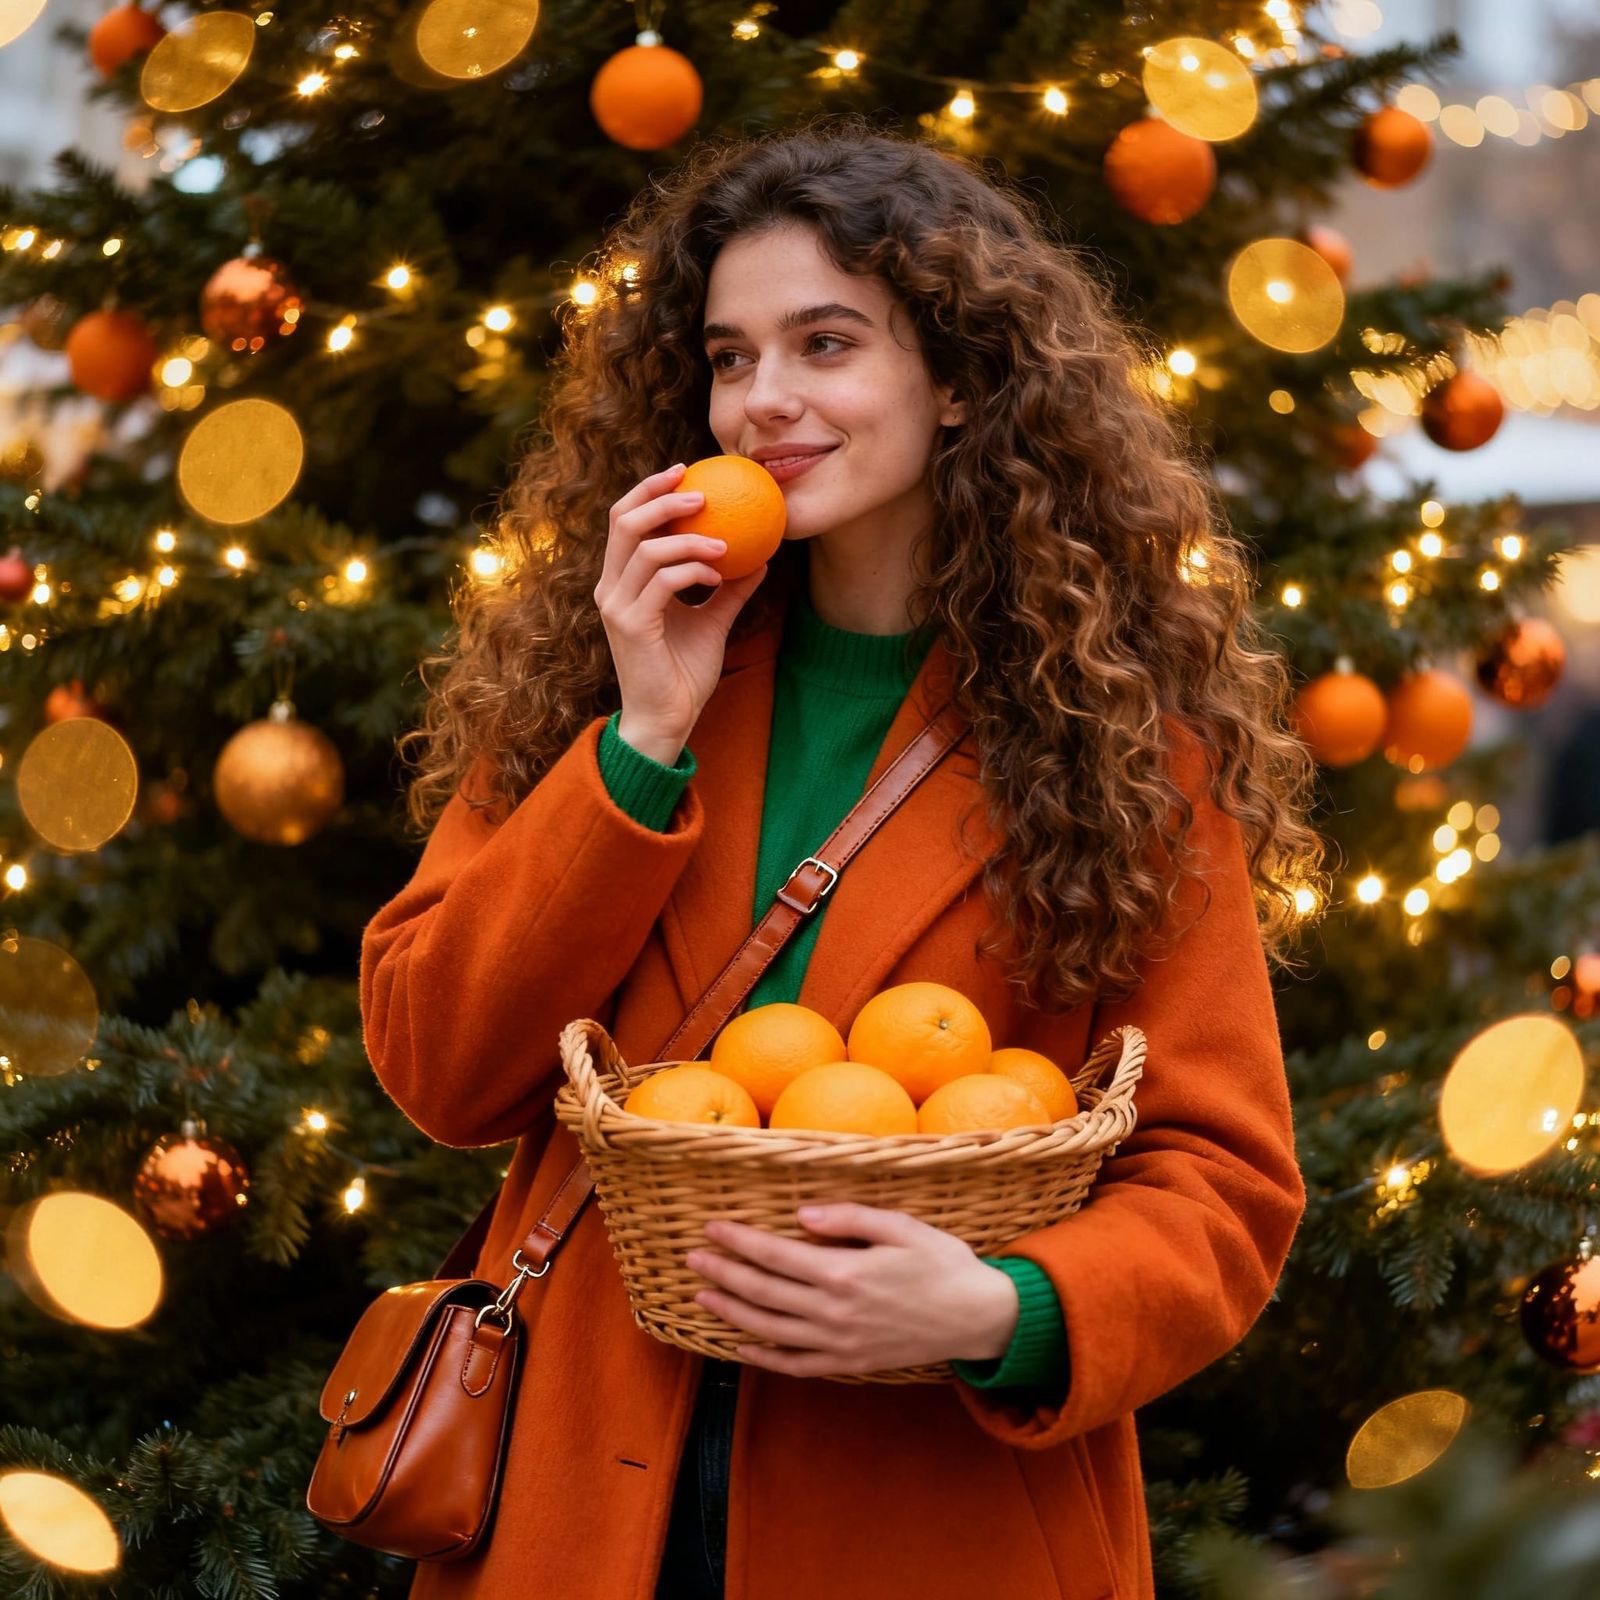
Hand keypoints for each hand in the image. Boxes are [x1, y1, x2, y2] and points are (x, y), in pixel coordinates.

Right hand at [594, 463, 768, 753]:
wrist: (667, 720)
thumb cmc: (683, 674)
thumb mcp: (713, 622)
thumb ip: (730, 589)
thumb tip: (759, 558)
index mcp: (622, 582)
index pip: (625, 521)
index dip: (649, 490)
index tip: (686, 472)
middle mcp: (611, 588)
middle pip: (623, 520)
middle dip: (660, 497)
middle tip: (701, 491)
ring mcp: (617, 605)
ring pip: (645, 547)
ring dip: (689, 537)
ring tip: (726, 542)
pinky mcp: (630, 624)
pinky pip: (662, 580)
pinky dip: (693, 569)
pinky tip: (719, 574)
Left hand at [684, 1203, 1020, 1378]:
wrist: (978, 1317)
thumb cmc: (942, 1263)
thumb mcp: (902, 1227)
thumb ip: (849, 1218)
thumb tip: (800, 1215)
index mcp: (845, 1272)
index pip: (775, 1254)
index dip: (739, 1241)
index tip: (712, 1227)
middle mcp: (834, 1312)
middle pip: (763, 1291)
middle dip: (724, 1272)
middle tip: (692, 1257)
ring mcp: (839, 1343)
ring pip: (770, 1329)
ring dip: (732, 1311)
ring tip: (703, 1294)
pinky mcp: (849, 1364)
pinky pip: (796, 1364)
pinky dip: (764, 1357)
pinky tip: (742, 1345)